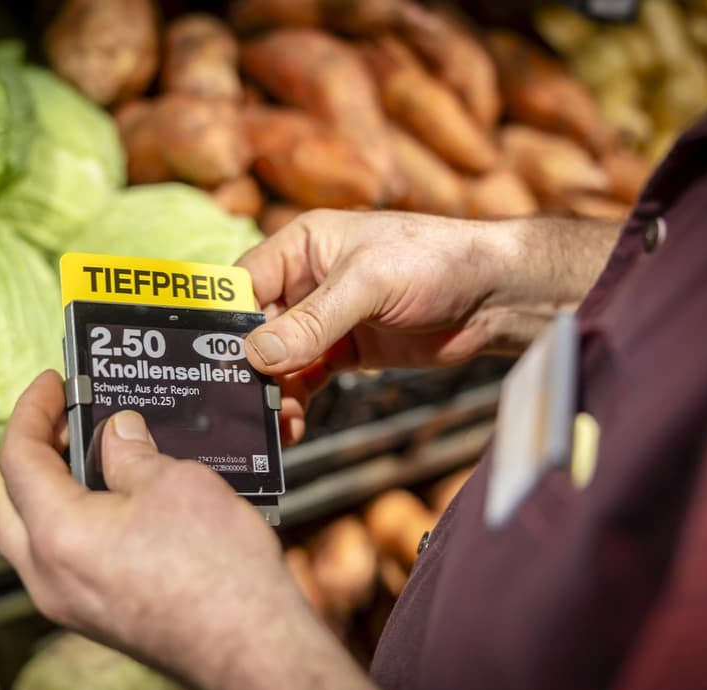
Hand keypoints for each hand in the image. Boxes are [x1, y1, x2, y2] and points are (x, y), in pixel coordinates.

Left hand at [0, 371, 307, 689]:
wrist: (253, 647)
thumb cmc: (218, 572)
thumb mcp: (175, 484)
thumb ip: (132, 453)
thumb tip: (117, 433)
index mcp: (58, 535)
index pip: (17, 459)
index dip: (31, 411)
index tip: (50, 383)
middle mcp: (49, 576)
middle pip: (5, 502)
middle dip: (25, 452)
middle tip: (61, 419)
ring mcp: (70, 603)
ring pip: (29, 534)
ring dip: (46, 488)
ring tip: (89, 452)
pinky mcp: (97, 615)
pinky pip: (62, 558)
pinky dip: (70, 519)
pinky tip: (114, 498)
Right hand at [237, 210, 619, 444]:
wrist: (496, 296)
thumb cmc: (435, 263)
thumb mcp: (368, 284)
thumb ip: (312, 321)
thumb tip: (256, 356)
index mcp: (302, 246)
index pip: (244, 283)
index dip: (226, 322)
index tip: (211, 362)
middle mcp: (306, 281)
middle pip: (256, 328)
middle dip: (248, 367)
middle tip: (242, 405)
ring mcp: (325, 320)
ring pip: (279, 360)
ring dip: (273, 392)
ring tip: (276, 423)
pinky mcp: (345, 351)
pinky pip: (306, 379)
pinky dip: (296, 402)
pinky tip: (293, 425)